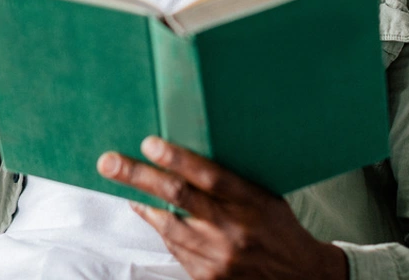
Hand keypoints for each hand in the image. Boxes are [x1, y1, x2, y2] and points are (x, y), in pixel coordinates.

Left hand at [98, 137, 347, 279]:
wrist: (300, 277)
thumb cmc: (279, 227)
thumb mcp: (266, 196)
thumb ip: (232, 180)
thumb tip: (186, 155)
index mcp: (253, 202)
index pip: (211, 176)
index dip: (178, 159)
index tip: (149, 143)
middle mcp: (235, 229)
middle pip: (179, 196)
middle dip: (138, 176)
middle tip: (109, 161)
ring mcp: (220, 257)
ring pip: (169, 225)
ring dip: (142, 203)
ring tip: (122, 183)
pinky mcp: (209, 278)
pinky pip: (175, 247)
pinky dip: (160, 227)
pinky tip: (149, 212)